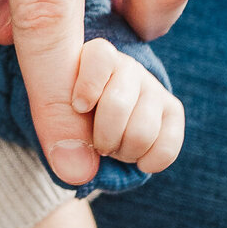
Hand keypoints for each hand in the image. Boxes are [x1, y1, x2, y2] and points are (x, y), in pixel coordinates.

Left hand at [72, 35, 183, 173]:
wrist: (94, 124)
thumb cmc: (69, 113)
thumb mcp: (54, 109)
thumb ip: (59, 125)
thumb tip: (77, 170)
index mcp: (95, 57)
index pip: (101, 57)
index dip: (89, 86)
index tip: (79, 107)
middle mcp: (128, 67)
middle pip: (117, 106)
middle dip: (102, 137)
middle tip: (95, 143)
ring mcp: (153, 87)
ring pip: (142, 132)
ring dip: (124, 153)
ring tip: (114, 149)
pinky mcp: (172, 110)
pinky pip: (168, 145)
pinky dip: (150, 162)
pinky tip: (138, 161)